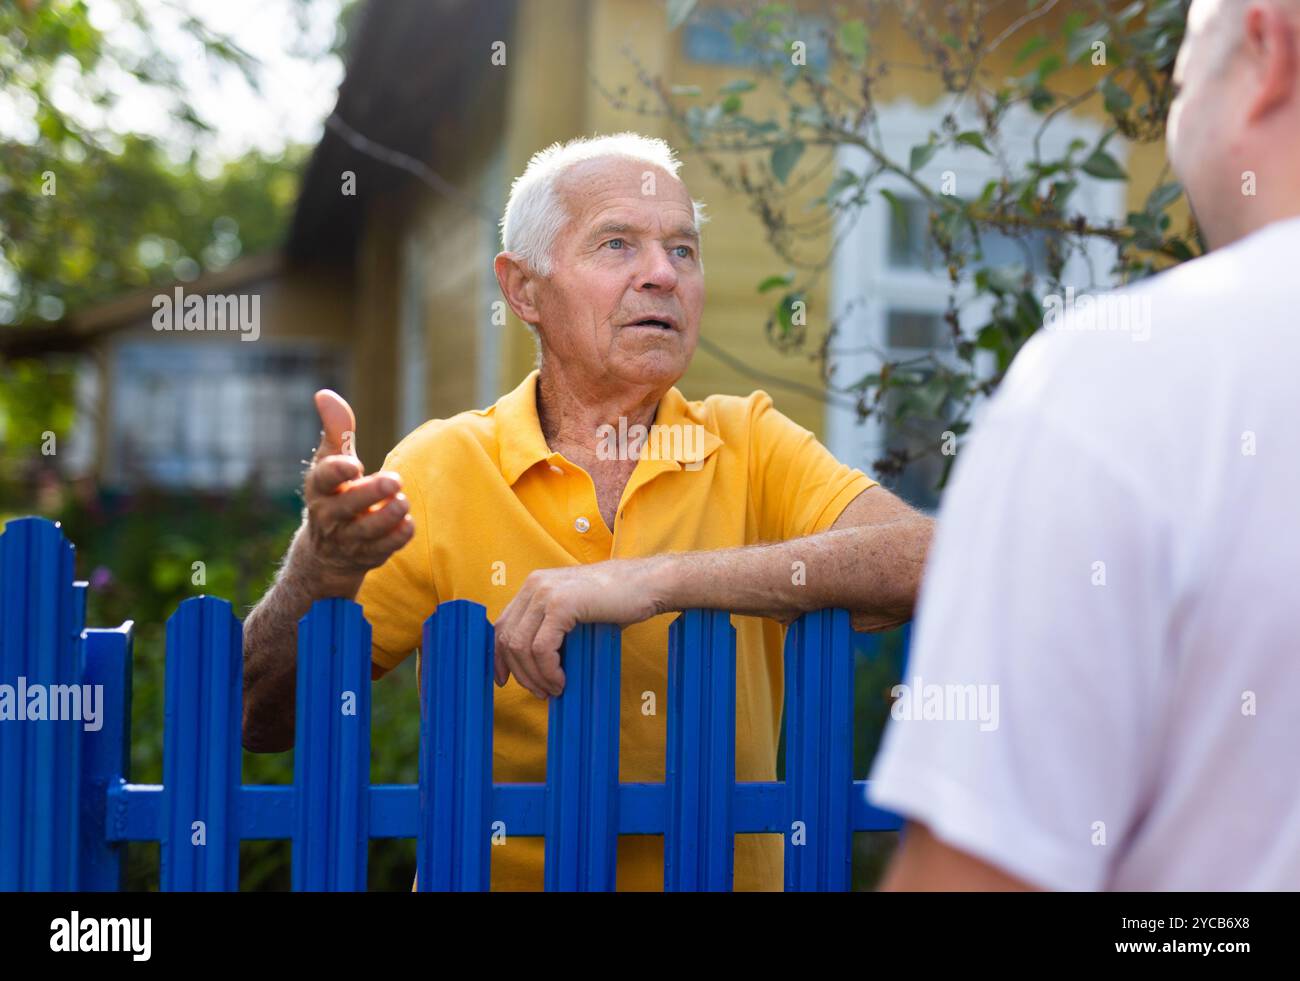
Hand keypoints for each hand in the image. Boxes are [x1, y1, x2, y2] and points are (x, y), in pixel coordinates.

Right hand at [292, 390, 413, 596]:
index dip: (337, 471)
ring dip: (388, 516)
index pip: (324, 478)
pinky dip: (397, 537)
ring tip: (402, 502)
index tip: (354, 464)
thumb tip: (324, 394)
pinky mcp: (366, 555)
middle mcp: (329, 515)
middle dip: (370, 494)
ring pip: (367, 531)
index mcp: (320, 488)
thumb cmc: (335, 492)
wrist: (327, 551)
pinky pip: (383, 549)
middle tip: (394, 479)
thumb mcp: (331, 461)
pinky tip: (407, 523)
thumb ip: (335, 429)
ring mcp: (347, 538)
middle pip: (347, 506)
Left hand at [492, 557, 671, 697]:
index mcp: (535, 585)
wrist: (648, 584)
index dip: (499, 656)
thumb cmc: (618, 601)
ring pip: (522, 646)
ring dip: (535, 676)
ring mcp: (546, 592)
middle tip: (539, 691)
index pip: (502, 625)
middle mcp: (535, 585)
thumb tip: (533, 665)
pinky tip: (562, 680)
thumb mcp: (576, 611)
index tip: (504, 679)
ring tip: (554, 689)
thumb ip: (552, 627)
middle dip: (520, 672)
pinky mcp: (562, 604)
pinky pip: (542, 648)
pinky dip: (549, 671)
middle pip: (508, 638)